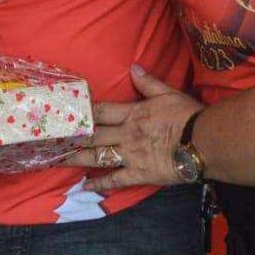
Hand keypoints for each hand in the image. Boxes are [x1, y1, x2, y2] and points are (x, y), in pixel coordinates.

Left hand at [66, 65, 202, 193]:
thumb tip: (132, 66)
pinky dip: (100, 184)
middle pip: (94, 134)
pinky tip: (85, 187)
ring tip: (58, 159)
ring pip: (98, 157)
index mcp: (132, 113)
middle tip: (52, 138)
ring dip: (78, 158)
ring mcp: (130, 155)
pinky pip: (115, 180)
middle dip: (73, 136)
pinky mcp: (138, 174)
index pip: (101, 110)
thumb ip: (148, 82)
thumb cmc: (186, 115)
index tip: (65, 111)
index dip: (83, 111)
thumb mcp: (168, 93)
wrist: (202, 142)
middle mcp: (126, 134)